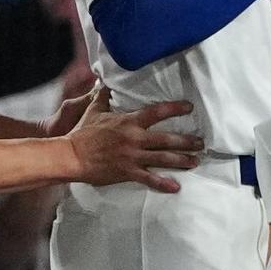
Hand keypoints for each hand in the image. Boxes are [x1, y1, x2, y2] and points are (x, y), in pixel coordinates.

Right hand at [66, 93, 199, 192]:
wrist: (70, 156)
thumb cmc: (82, 133)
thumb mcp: (94, 111)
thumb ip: (103, 97)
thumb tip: (104, 82)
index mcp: (128, 122)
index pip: (157, 112)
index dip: (175, 108)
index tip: (190, 107)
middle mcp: (134, 138)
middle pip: (167, 139)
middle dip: (187, 141)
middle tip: (201, 143)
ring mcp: (132, 156)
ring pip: (163, 158)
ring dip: (182, 160)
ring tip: (195, 161)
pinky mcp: (127, 171)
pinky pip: (148, 178)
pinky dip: (163, 183)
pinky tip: (176, 187)